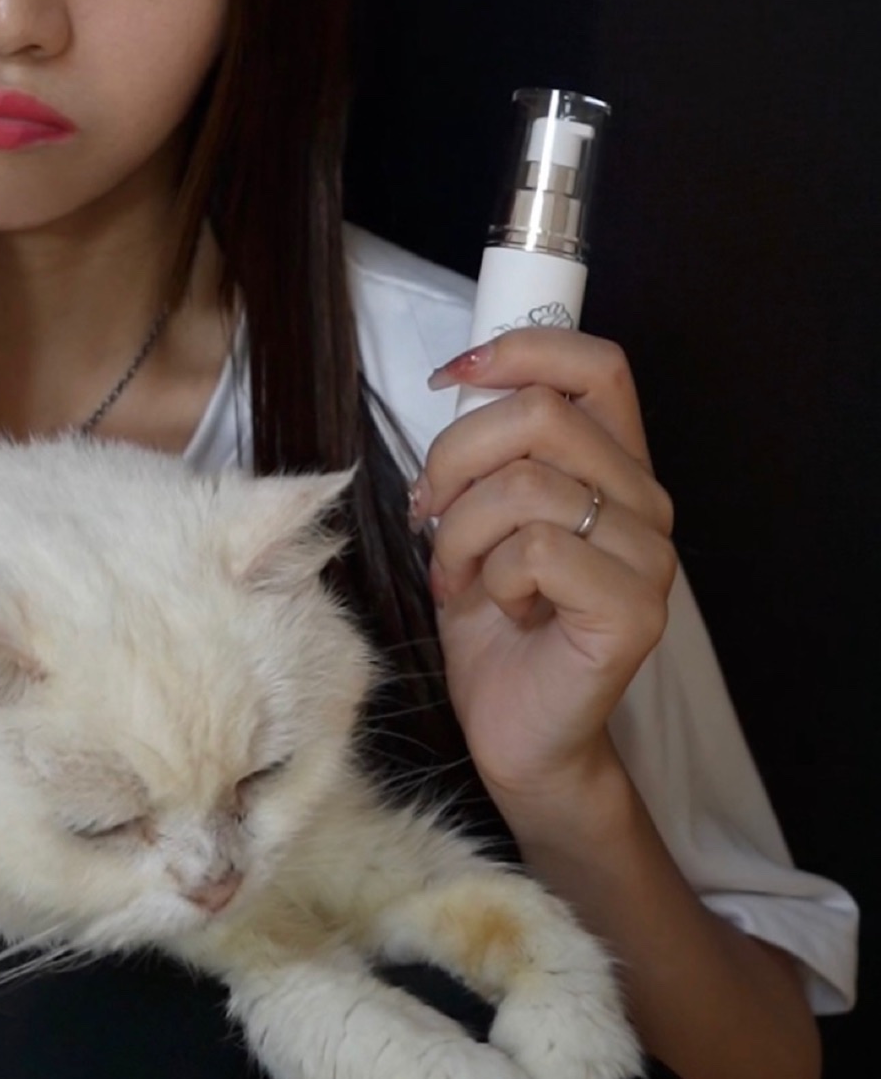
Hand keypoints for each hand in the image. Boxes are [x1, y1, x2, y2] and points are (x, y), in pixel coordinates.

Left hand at [410, 329, 677, 811]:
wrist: (514, 729)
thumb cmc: (494, 618)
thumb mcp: (479, 511)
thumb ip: (490, 448)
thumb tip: (460, 381)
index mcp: (613, 464)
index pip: (596, 364)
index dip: (520, 350)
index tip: (451, 377)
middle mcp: (644, 500)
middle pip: (540, 415)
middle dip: (455, 457)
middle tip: (430, 513)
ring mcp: (648, 556)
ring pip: (527, 485)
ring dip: (461, 531)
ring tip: (460, 574)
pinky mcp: (635, 611)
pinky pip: (538, 551)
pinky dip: (492, 576)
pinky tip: (502, 609)